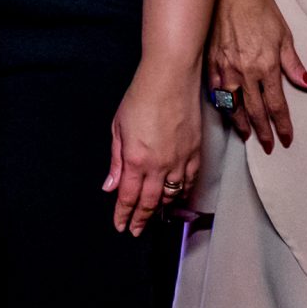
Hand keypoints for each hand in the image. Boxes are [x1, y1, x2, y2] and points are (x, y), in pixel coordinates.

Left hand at [106, 67, 202, 236]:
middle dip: (141, 219)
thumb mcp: (118, 127)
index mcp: (136, 160)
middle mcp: (159, 165)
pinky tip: (177, 197)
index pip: (128, 197)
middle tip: (136, 230)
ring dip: (162, 209)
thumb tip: (111, 185)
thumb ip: (116, 160)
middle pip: (149, 202)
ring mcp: (180, 160)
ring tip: (155, 217)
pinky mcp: (195, 152)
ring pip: (172, 196)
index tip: (121, 226)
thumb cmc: (142, 95)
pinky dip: (183, 194)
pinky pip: (189, 181)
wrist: (171, 76)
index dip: (123, 215)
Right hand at [208, 0, 306, 151]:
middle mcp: (245, 72)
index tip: (286, 139)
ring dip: (241, 124)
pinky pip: (216, 91)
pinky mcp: (210, 62)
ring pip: (233, 106)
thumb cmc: (258, 7)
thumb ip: (294, 64)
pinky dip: (222, 105)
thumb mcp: (284, 34)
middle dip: (263, 131)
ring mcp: (225, 68)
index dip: (282, 125)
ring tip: (247, 136)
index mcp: (267, 65)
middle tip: (267, 146)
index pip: (276, 104)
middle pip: (255, 111)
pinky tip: (226, 112)